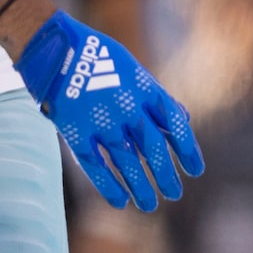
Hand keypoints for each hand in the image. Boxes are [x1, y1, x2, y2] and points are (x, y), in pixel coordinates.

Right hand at [15, 11, 205, 210]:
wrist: (55, 47)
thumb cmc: (98, 56)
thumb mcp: (134, 69)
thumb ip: (157, 97)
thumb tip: (184, 118)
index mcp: (146, 88)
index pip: (175, 125)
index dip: (188, 150)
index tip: (197, 170)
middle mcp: (128, 107)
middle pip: (153, 148)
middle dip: (166, 174)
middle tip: (175, 194)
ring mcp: (101, 121)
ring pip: (126, 162)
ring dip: (140, 186)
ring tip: (150, 205)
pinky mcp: (75, 131)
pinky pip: (95, 164)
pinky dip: (108, 185)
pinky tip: (120, 201)